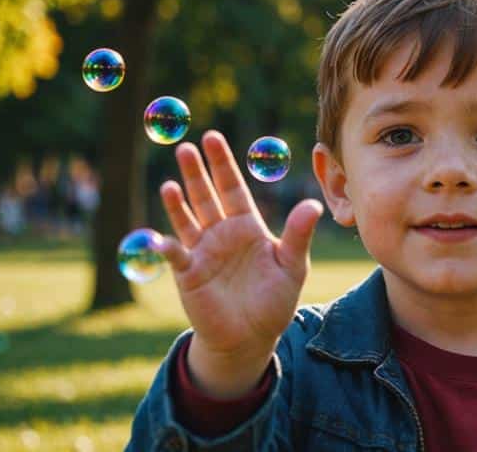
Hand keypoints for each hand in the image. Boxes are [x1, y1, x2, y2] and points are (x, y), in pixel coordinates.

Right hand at [158, 130, 323, 368]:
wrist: (252, 338)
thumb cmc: (274, 301)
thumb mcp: (292, 266)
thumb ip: (298, 235)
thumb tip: (313, 205)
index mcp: (247, 226)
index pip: (233, 188)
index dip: (222, 164)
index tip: (213, 138)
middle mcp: (221, 233)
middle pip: (206, 196)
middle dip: (197, 172)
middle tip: (187, 147)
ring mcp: (202, 252)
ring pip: (187, 220)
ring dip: (177, 202)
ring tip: (170, 183)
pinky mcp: (189, 274)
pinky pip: (177, 256)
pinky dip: (169, 247)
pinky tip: (163, 238)